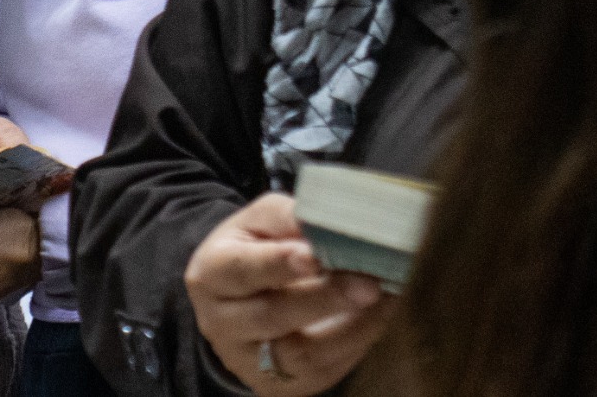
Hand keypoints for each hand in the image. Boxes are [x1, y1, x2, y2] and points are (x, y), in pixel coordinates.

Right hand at [185, 193, 395, 396]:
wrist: (237, 299)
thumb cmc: (253, 249)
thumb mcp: (258, 222)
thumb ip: (286, 217)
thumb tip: (329, 224)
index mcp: (211, 273)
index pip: (242, 269)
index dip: (279, 263)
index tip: (316, 255)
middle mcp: (221, 322)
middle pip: (271, 315)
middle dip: (324, 299)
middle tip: (369, 283)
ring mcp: (249, 360)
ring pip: (299, 354)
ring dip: (350, 328)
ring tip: (384, 300)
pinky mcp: (278, 385)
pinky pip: (321, 372)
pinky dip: (356, 344)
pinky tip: (379, 318)